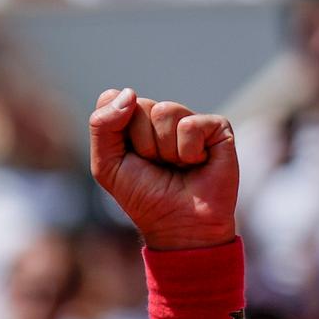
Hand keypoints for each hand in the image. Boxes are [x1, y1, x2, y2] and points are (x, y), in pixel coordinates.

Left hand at [86, 90, 239, 251]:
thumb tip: (130, 93)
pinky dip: (189, 152)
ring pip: (164, 111)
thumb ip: (101, 126)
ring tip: (177, 166)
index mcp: (133, 122)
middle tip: (155, 165)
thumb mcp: (107, 166)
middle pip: (138, 105)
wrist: (180, 225)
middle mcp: (162, 117)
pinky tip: (198, 163)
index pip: (112, 98)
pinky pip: (190, 125)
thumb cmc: (144, 197)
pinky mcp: (217, 127)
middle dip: (141, 143)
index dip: (114, 129)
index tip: (127, 157)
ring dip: (165, 150)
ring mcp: (190, 119)